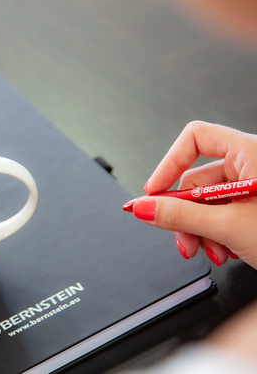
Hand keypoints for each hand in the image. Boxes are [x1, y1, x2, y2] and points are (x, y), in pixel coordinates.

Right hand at [129, 121, 256, 267]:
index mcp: (251, 153)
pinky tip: (223, 251)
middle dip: (183, 213)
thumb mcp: (230, 226)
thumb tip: (144, 207)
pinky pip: (218, 213)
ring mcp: (250, 187)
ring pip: (204, 202)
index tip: (154, 191)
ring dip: (197, 229)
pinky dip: (212, 234)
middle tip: (178, 237)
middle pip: (196, 179)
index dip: (169, 163)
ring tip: (207, 251)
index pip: (196, 138)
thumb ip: (181, 216)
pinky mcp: (251, 207)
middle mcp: (250, 165)